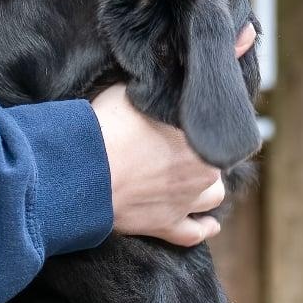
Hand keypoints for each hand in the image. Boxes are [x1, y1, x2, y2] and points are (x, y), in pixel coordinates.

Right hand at [91, 83, 230, 247]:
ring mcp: (186, 201)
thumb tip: (180, 70)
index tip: (187, 119)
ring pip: (213, 196)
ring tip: (195, 179)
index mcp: (201, 137)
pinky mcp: (167, 226)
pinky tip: (208, 224)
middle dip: (201, 153)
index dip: (200, 124)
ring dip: (207, 188)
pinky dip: (203, 227)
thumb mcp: (136, 90)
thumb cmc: (108, 126)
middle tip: (181, 144)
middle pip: (216, 160)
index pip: (217, 129)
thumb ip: (161, 87)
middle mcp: (203, 171)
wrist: (85, 172)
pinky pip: (194, 232)